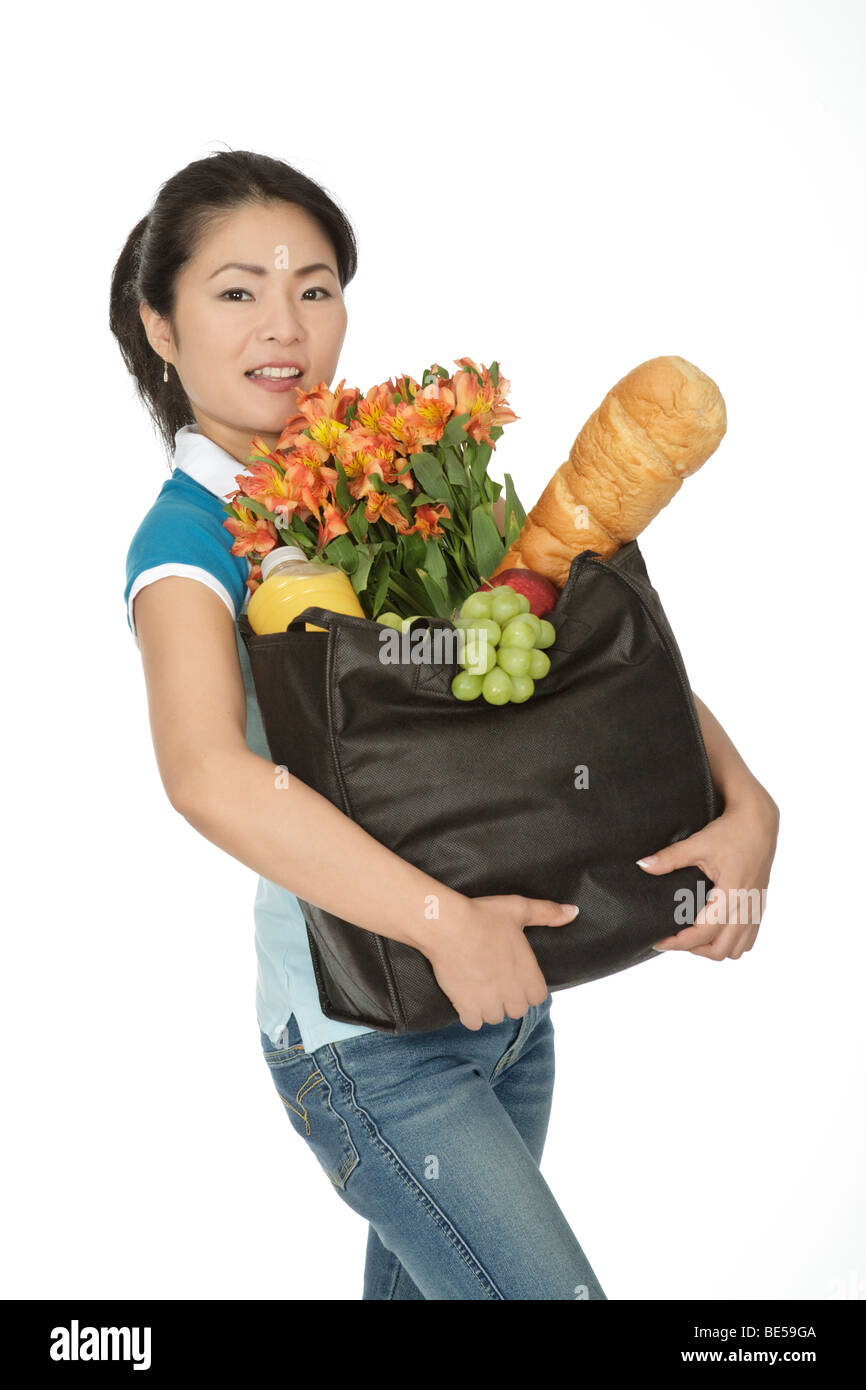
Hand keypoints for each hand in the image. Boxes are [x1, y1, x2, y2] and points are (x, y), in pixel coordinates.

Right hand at [424, 895, 577, 1029]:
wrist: (448, 926)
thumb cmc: (484, 916)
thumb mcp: (519, 908)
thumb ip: (547, 913)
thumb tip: (573, 912)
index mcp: (527, 973)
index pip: (537, 997)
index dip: (527, 988)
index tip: (515, 977)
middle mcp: (511, 992)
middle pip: (517, 1010)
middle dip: (508, 999)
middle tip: (496, 982)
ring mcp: (489, 1001)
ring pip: (495, 1018)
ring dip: (489, 1008)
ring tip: (480, 990)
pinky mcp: (466, 1005)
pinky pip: (473, 1023)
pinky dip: (470, 1015)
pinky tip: (466, 1000)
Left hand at [637, 783, 779, 959]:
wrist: (759, 820)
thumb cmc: (731, 830)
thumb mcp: (698, 842)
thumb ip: (670, 857)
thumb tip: (643, 866)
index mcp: (732, 892)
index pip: (704, 932)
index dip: (679, 942)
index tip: (659, 941)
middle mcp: (747, 905)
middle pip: (722, 950)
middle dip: (695, 949)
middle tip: (674, 938)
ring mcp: (755, 907)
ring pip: (737, 949)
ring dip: (714, 947)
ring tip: (693, 936)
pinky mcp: (759, 904)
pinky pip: (749, 938)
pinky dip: (731, 941)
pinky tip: (714, 929)